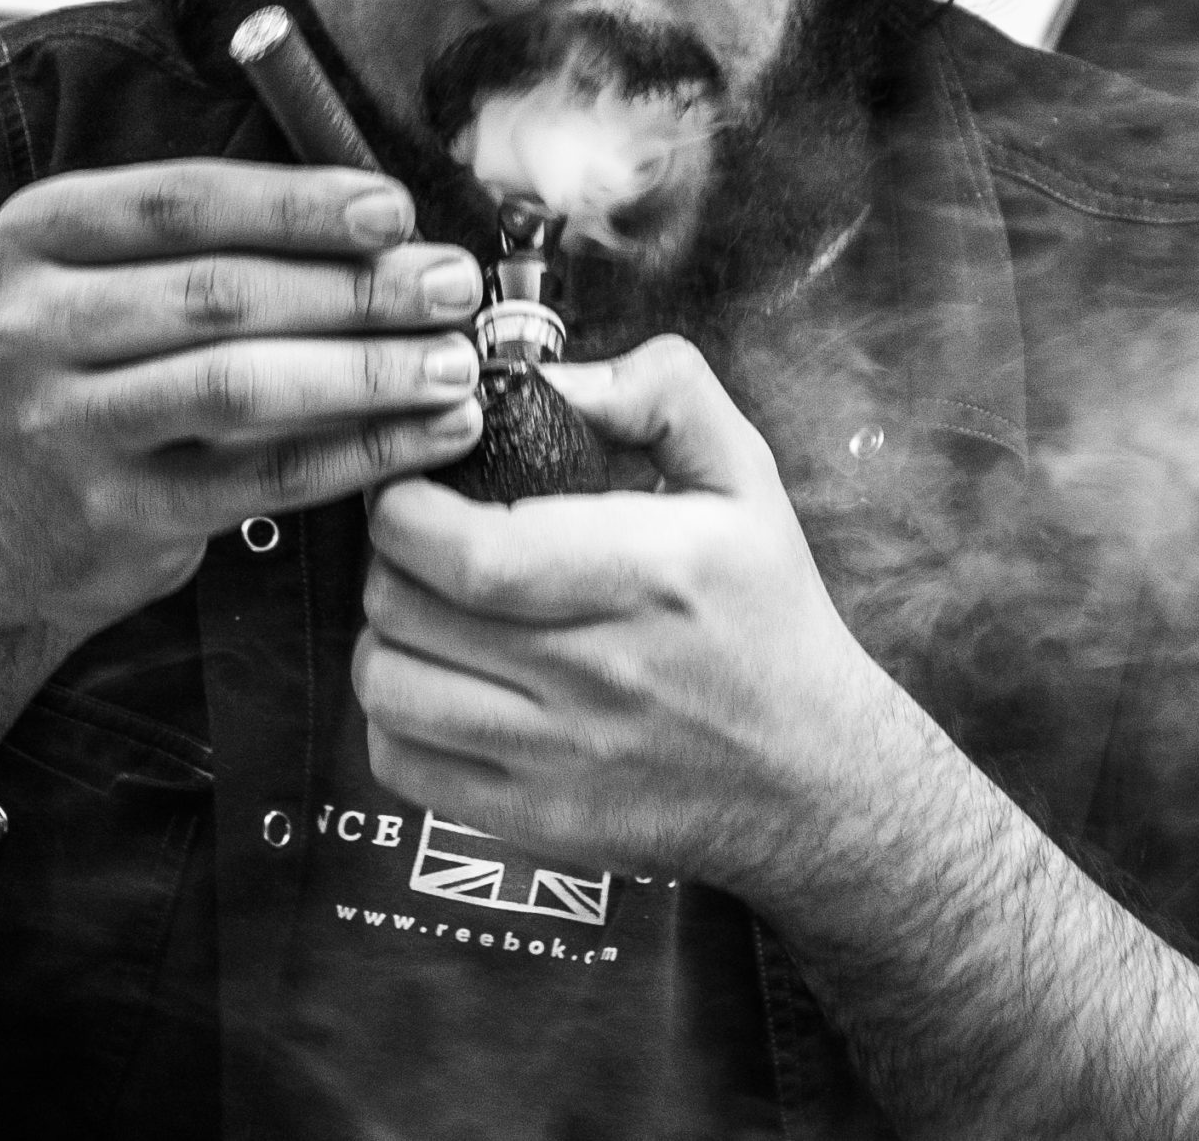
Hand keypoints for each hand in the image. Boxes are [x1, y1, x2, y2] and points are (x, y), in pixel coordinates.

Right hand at [0, 160, 483, 641]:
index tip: (397, 209)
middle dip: (356, 288)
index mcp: (41, 236)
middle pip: (220, 294)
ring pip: (239, 385)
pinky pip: (264, 476)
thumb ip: (227, 248)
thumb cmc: (107, 373)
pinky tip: (435, 432)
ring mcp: (65, 427)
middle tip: (452, 286)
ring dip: (368, 370)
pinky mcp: (116, 513)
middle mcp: (34, 325)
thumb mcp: (123, 285)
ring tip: (455, 362)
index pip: (183, 201)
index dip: (299, 204)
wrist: (7, 524)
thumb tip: (396, 230)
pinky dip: (365, 450)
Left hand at [353, 336, 900, 889]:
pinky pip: (400, 762)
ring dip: (384, 635)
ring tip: (425, 612)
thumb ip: (660, 393)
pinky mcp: (535, 819)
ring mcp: (561, 755)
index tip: (412, 490)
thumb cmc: (769, 618)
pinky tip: (439, 685)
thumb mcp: (745, 478)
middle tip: (418, 542)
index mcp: (647, 573)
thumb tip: (555, 379)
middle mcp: (599, 670)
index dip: (405, 511)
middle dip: (390, 559)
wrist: (814, 777)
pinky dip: (394, 717)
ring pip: (388, 685)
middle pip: (408, 608)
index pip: (468, 552)